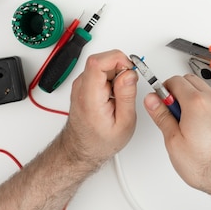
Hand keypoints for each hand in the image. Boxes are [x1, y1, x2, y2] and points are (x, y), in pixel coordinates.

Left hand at [62, 50, 137, 167]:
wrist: (81, 150)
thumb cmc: (100, 141)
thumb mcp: (124, 123)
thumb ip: (127, 95)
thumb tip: (130, 73)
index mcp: (90, 97)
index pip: (98, 62)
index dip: (118, 59)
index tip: (130, 71)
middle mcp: (81, 87)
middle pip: (102, 59)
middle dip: (121, 67)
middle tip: (128, 86)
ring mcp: (80, 84)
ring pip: (102, 63)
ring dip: (117, 73)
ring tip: (120, 95)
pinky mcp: (83, 84)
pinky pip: (100, 71)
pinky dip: (111, 78)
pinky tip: (114, 95)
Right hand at [143, 74, 210, 197]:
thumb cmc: (209, 166)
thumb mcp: (174, 143)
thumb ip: (161, 116)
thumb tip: (152, 101)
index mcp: (197, 102)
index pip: (174, 81)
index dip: (162, 90)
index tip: (159, 102)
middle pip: (190, 80)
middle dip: (177, 91)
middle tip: (171, 113)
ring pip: (204, 90)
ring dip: (193, 98)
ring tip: (187, 124)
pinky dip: (206, 107)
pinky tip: (202, 128)